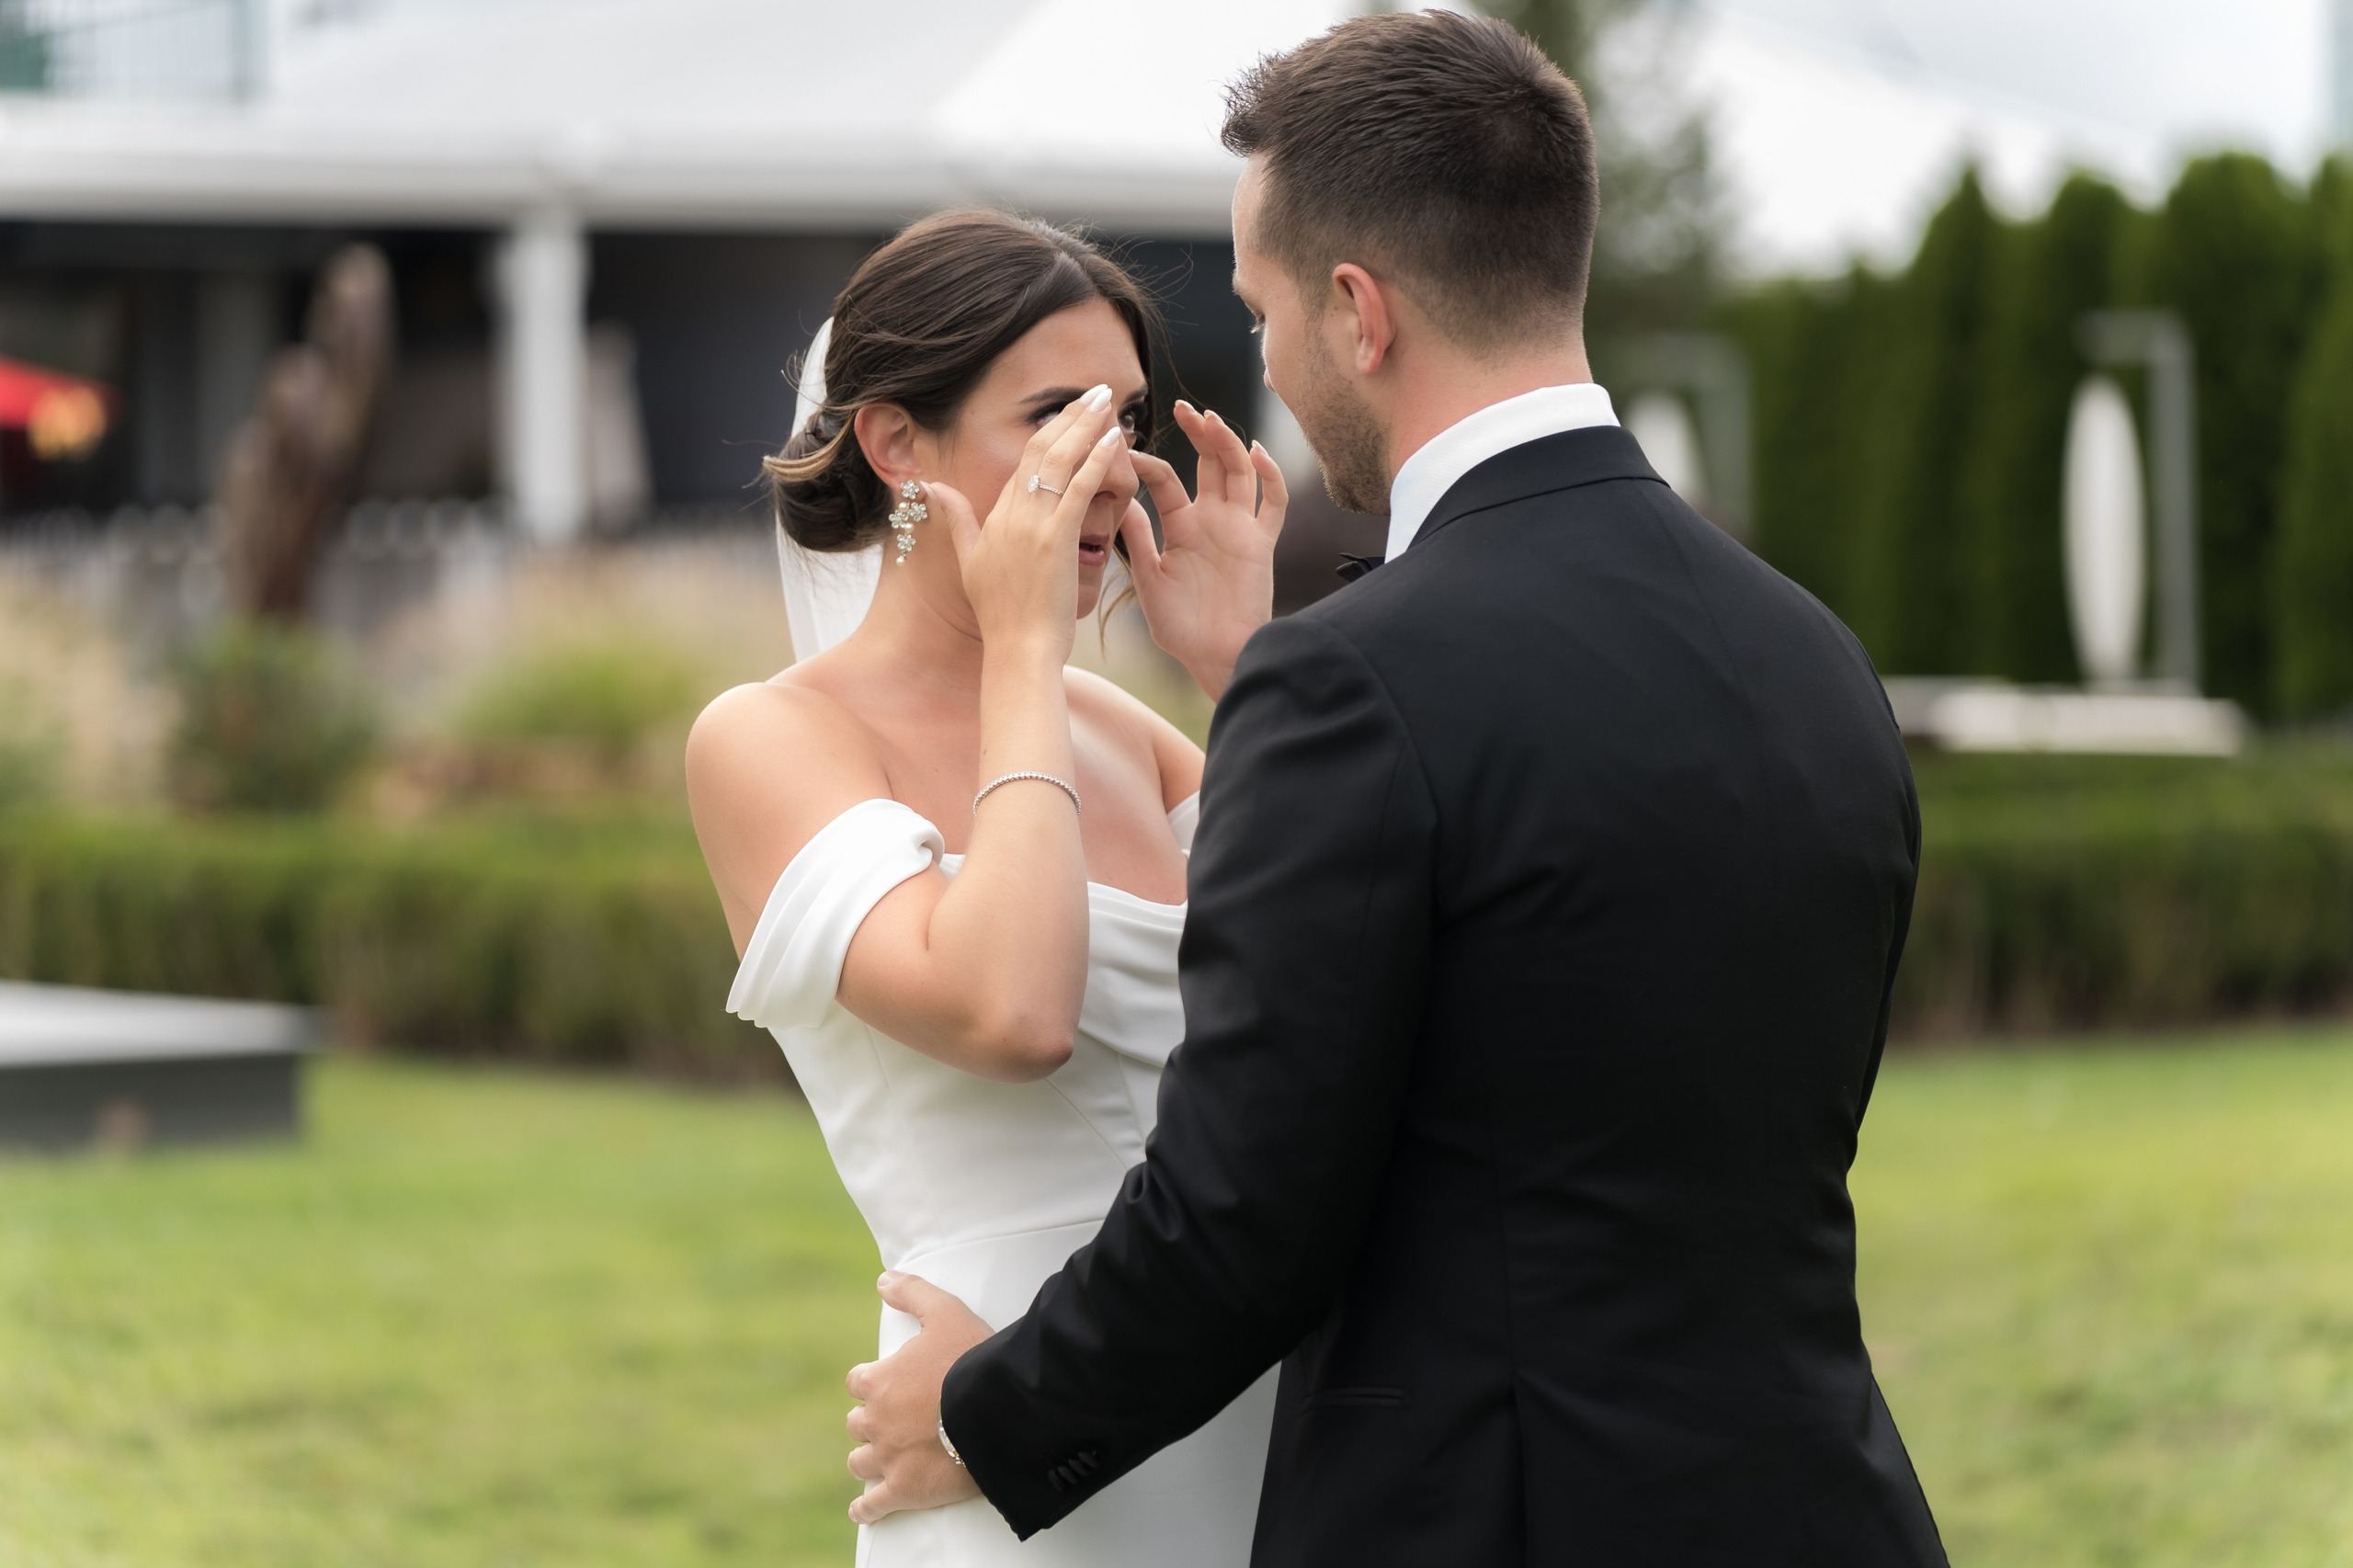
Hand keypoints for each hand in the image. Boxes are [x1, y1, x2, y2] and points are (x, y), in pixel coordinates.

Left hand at [844, 1271, 990, 1525]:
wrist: (996, 1410)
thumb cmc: (972, 1358)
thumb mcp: (945, 1311)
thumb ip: (912, 1292)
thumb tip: (883, 1279)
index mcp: (878, 1382)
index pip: (858, 1382)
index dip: (872, 1382)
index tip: (886, 1385)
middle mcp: (875, 1421)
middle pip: (857, 1423)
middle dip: (871, 1421)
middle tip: (892, 1420)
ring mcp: (887, 1459)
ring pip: (860, 1462)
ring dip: (868, 1458)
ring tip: (881, 1458)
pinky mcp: (904, 1490)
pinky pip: (873, 1505)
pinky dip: (867, 1508)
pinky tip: (864, 1508)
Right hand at [932, 388, 1128, 665]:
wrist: (1017, 648)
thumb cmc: (1001, 614)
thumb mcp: (970, 561)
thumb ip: (955, 520)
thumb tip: (932, 487)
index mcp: (996, 515)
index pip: (1025, 461)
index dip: (1051, 431)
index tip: (1071, 410)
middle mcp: (1012, 512)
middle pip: (1042, 448)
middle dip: (1070, 414)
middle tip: (1096, 390)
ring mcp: (1033, 524)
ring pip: (1061, 460)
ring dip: (1086, 424)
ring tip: (1107, 399)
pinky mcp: (1056, 539)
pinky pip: (1080, 488)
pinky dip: (1098, 459)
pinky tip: (1115, 438)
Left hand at [1121, 401, 1286, 699]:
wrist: (1214, 658)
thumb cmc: (1180, 627)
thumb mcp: (1148, 580)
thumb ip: (1137, 541)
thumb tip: (1119, 501)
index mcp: (1181, 526)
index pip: (1166, 481)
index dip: (1148, 463)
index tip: (1126, 449)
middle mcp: (1212, 520)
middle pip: (1209, 463)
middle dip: (1199, 433)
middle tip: (1182, 408)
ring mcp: (1239, 529)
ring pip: (1240, 473)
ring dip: (1228, 444)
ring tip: (1210, 419)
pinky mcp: (1261, 544)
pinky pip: (1272, 504)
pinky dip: (1270, 476)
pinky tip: (1256, 451)